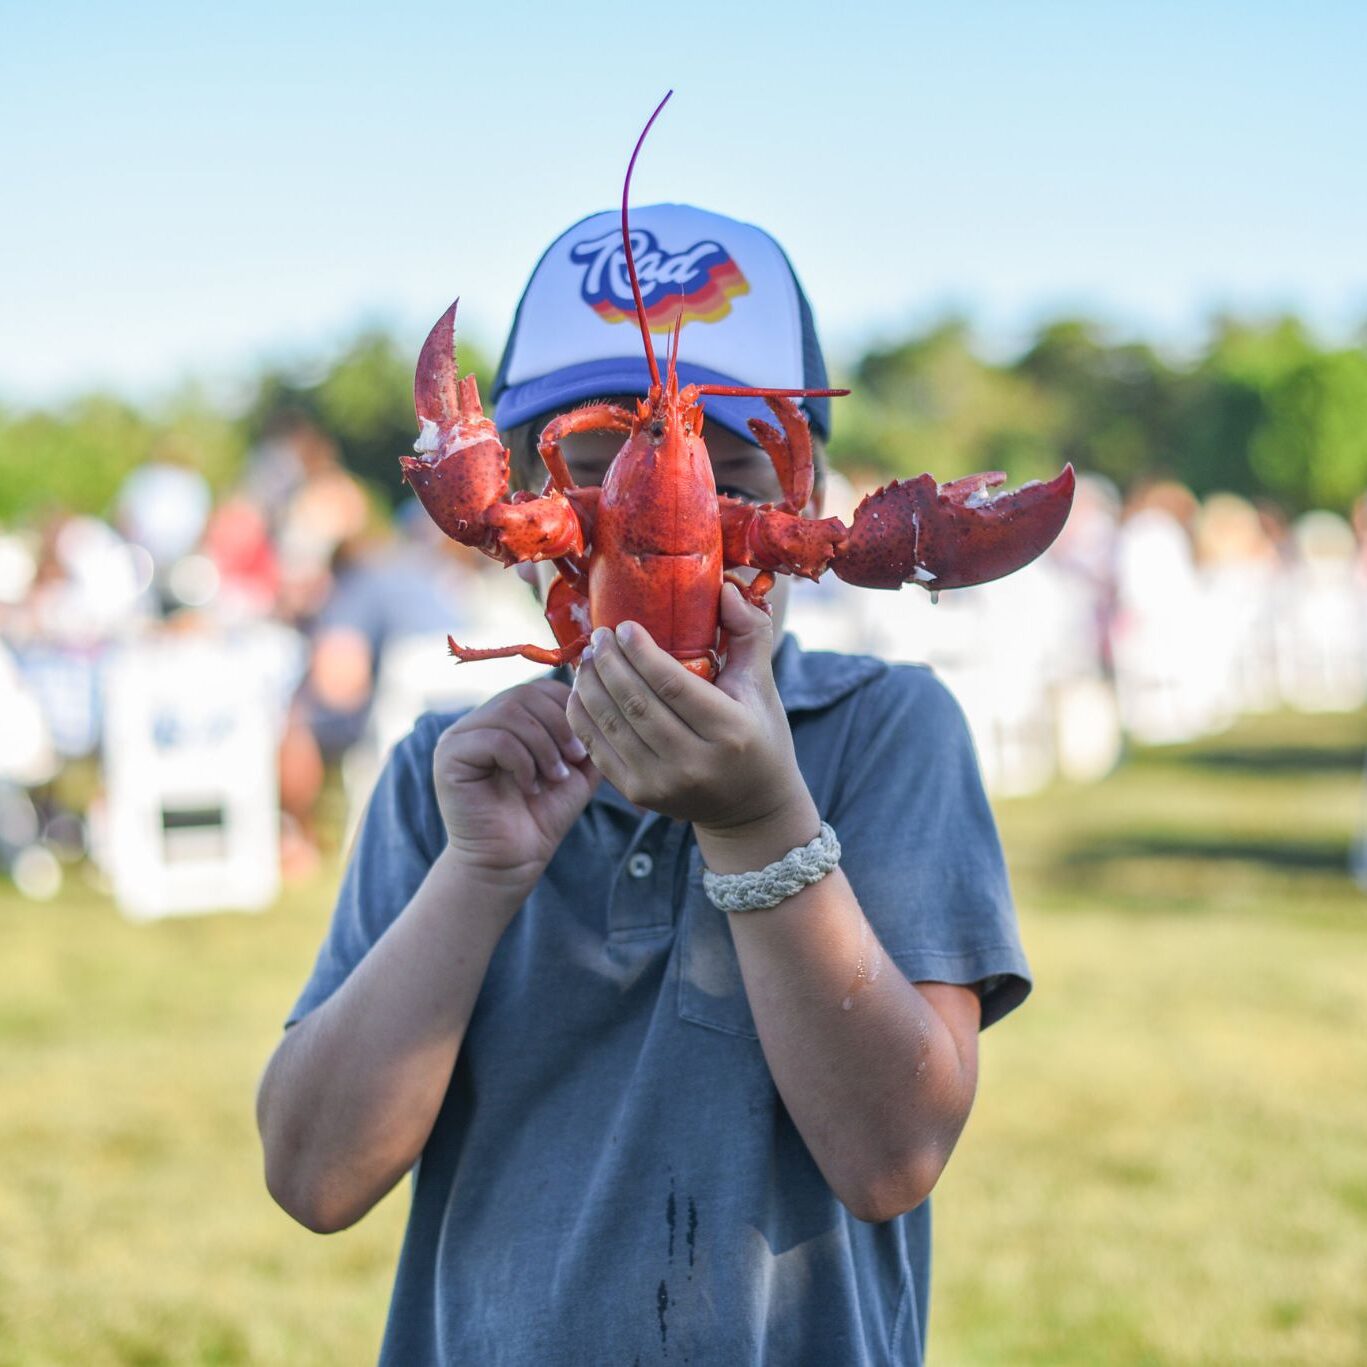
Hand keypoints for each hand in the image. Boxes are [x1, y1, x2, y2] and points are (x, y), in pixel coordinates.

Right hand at [434, 678, 599, 898]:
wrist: (512, 861)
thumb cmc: (542, 817)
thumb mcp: (575, 769)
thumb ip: (585, 734)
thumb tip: (600, 701)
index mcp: (506, 719)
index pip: (539, 688)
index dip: (567, 707)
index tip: (585, 746)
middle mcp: (479, 721)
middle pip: (525, 694)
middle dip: (559, 725)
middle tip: (575, 759)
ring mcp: (460, 736)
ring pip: (511, 712)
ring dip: (544, 745)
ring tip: (555, 777)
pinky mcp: (449, 755)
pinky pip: (495, 738)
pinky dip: (523, 761)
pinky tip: (530, 787)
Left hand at [566, 583, 818, 861]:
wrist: (750, 808)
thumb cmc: (758, 736)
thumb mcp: (763, 685)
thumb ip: (749, 633)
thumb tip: (725, 587)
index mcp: (730, 731)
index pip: (673, 686)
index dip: (641, 653)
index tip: (623, 627)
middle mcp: (695, 763)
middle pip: (636, 704)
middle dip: (609, 664)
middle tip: (598, 637)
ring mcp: (663, 783)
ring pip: (612, 726)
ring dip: (591, 686)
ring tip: (586, 658)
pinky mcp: (639, 795)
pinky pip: (598, 749)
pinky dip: (582, 716)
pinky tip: (580, 690)